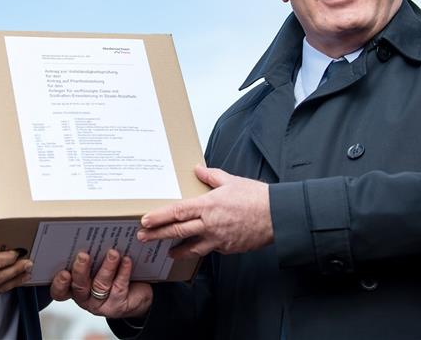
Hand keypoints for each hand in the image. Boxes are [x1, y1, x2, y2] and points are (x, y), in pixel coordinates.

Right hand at [50, 249, 152, 319]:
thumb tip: (94, 230)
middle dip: (80, 270)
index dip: (59, 282)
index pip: (60, 289)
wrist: (137, 288)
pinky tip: (126, 261)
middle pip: (78, 286)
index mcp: (74, 284)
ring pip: (99, 286)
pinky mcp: (116, 306)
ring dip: (106, 268)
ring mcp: (99, 303)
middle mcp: (84, 296)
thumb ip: (95, 248)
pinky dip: (122, 272)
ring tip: (113, 253)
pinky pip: (118, 288)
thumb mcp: (101, 257)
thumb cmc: (115, 270)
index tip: (63, 271)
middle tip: (84, 255)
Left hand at [138, 165, 272, 258]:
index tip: (145, 221)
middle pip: (177, 231)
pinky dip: (201, 249)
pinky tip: (196, 248)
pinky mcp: (228, 249)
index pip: (177, 212)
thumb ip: (211, 176)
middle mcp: (209, 224)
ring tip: (167, 251)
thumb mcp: (231, 180)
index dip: (159, 217)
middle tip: (143, 238)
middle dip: (158, 235)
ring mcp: (218, 239)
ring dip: (177, 250)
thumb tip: (197, 169)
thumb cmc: (256, 197)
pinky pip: (210, 250)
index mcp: (208, 205)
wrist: (277, 216)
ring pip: (191, 247)